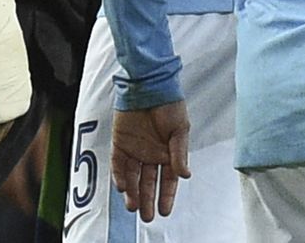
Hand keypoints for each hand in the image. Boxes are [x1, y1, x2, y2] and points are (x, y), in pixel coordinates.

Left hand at [112, 103, 190, 222]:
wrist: (150, 87)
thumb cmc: (170, 106)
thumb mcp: (180, 130)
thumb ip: (180, 153)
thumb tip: (185, 175)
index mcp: (168, 152)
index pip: (168, 179)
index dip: (167, 195)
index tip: (165, 210)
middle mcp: (151, 154)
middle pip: (148, 182)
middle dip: (148, 200)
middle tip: (147, 216)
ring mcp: (135, 150)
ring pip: (133, 177)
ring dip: (133, 193)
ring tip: (133, 207)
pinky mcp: (120, 144)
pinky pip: (119, 165)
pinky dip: (121, 176)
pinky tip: (123, 187)